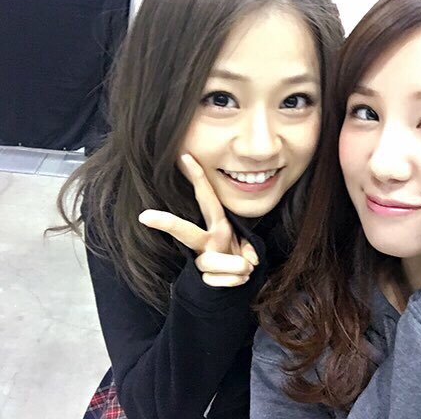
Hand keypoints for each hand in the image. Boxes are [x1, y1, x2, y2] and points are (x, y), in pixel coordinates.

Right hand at [138, 154, 257, 286]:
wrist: (233, 285)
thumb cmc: (238, 257)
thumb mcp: (248, 247)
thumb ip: (250, 250)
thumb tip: (250, 261)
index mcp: (217, 226)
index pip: (207, 199)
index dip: (198, 178)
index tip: (185, 158)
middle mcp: (207, 241)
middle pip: (185, 231)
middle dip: (168, 223)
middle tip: (146, 216)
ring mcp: (203, 261)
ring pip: (212, 263)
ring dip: (236, 267)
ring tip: (247, 270)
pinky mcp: (203, 280)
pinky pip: (224, 281)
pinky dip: (235, 282)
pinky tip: (238, 281)